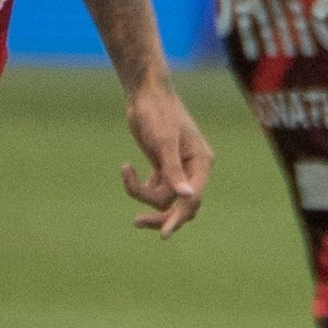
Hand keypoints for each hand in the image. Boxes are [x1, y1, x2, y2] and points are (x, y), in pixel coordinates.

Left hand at [120, 81, 213, 237]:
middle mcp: (193, 169)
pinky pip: (155, 190)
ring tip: (126, 172)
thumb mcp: (163, 141)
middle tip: (137, 222)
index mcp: (201, 162)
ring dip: (142, 192)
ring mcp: (178, 169)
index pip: (193, 199)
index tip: (163, 234)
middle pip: (182, 206)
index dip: (179, 217)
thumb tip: (187, 197)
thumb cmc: (157, 112)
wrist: (144, 93)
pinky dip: (139, 186)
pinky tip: (127, 170)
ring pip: (164, 199)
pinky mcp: (163, 167)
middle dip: (160, 215)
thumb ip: (174, 170)